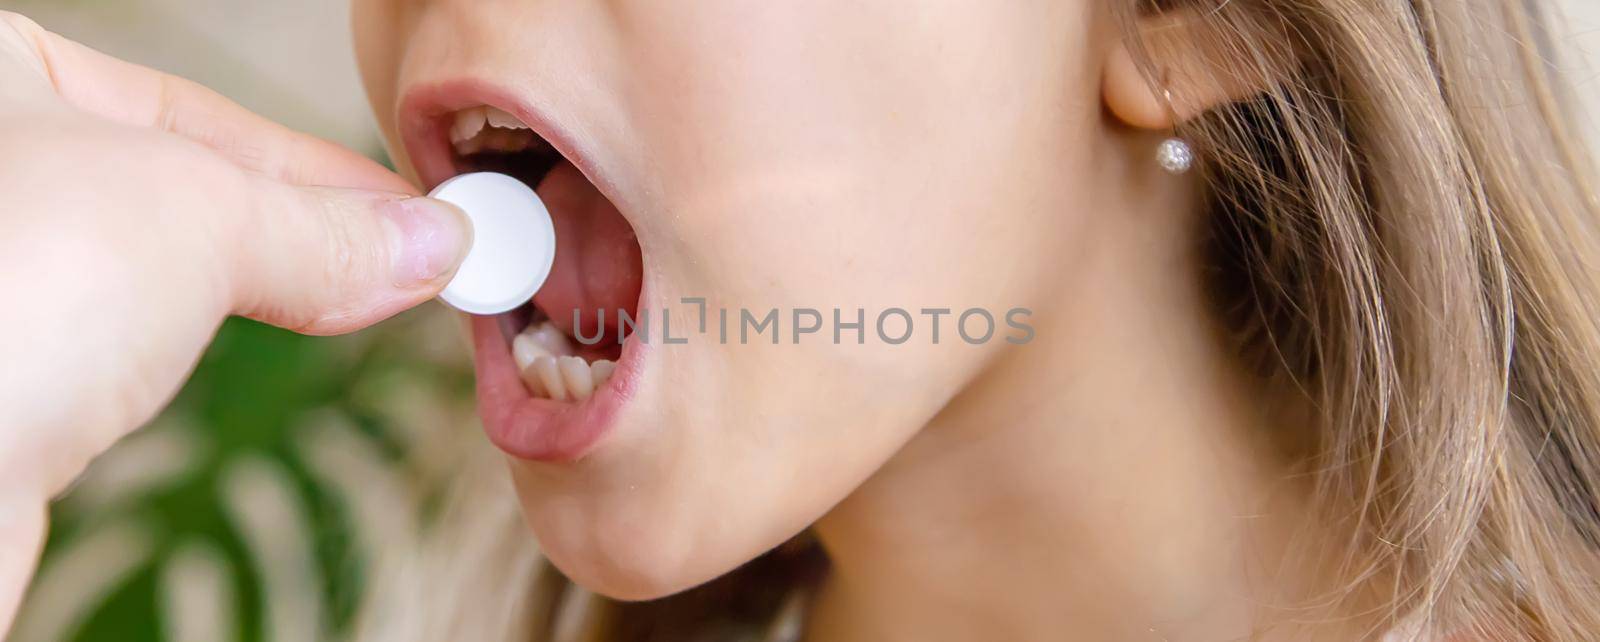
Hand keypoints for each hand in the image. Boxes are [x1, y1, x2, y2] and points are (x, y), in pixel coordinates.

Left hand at [0, 12, 469, 629]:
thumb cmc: (2, 288)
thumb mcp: (203, 216)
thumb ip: (324, 229)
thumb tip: (427, 243)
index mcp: (1, 78)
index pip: (193, 109)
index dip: (321, 163)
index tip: (411, 210)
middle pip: (184, 188)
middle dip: (307, 228)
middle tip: (415, 258)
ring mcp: (0, 278)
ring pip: (157, 272)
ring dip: (269, 288)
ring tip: (370, 299)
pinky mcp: (1, 382)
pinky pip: (127, 345)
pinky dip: (209, 351)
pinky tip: (275, 354)